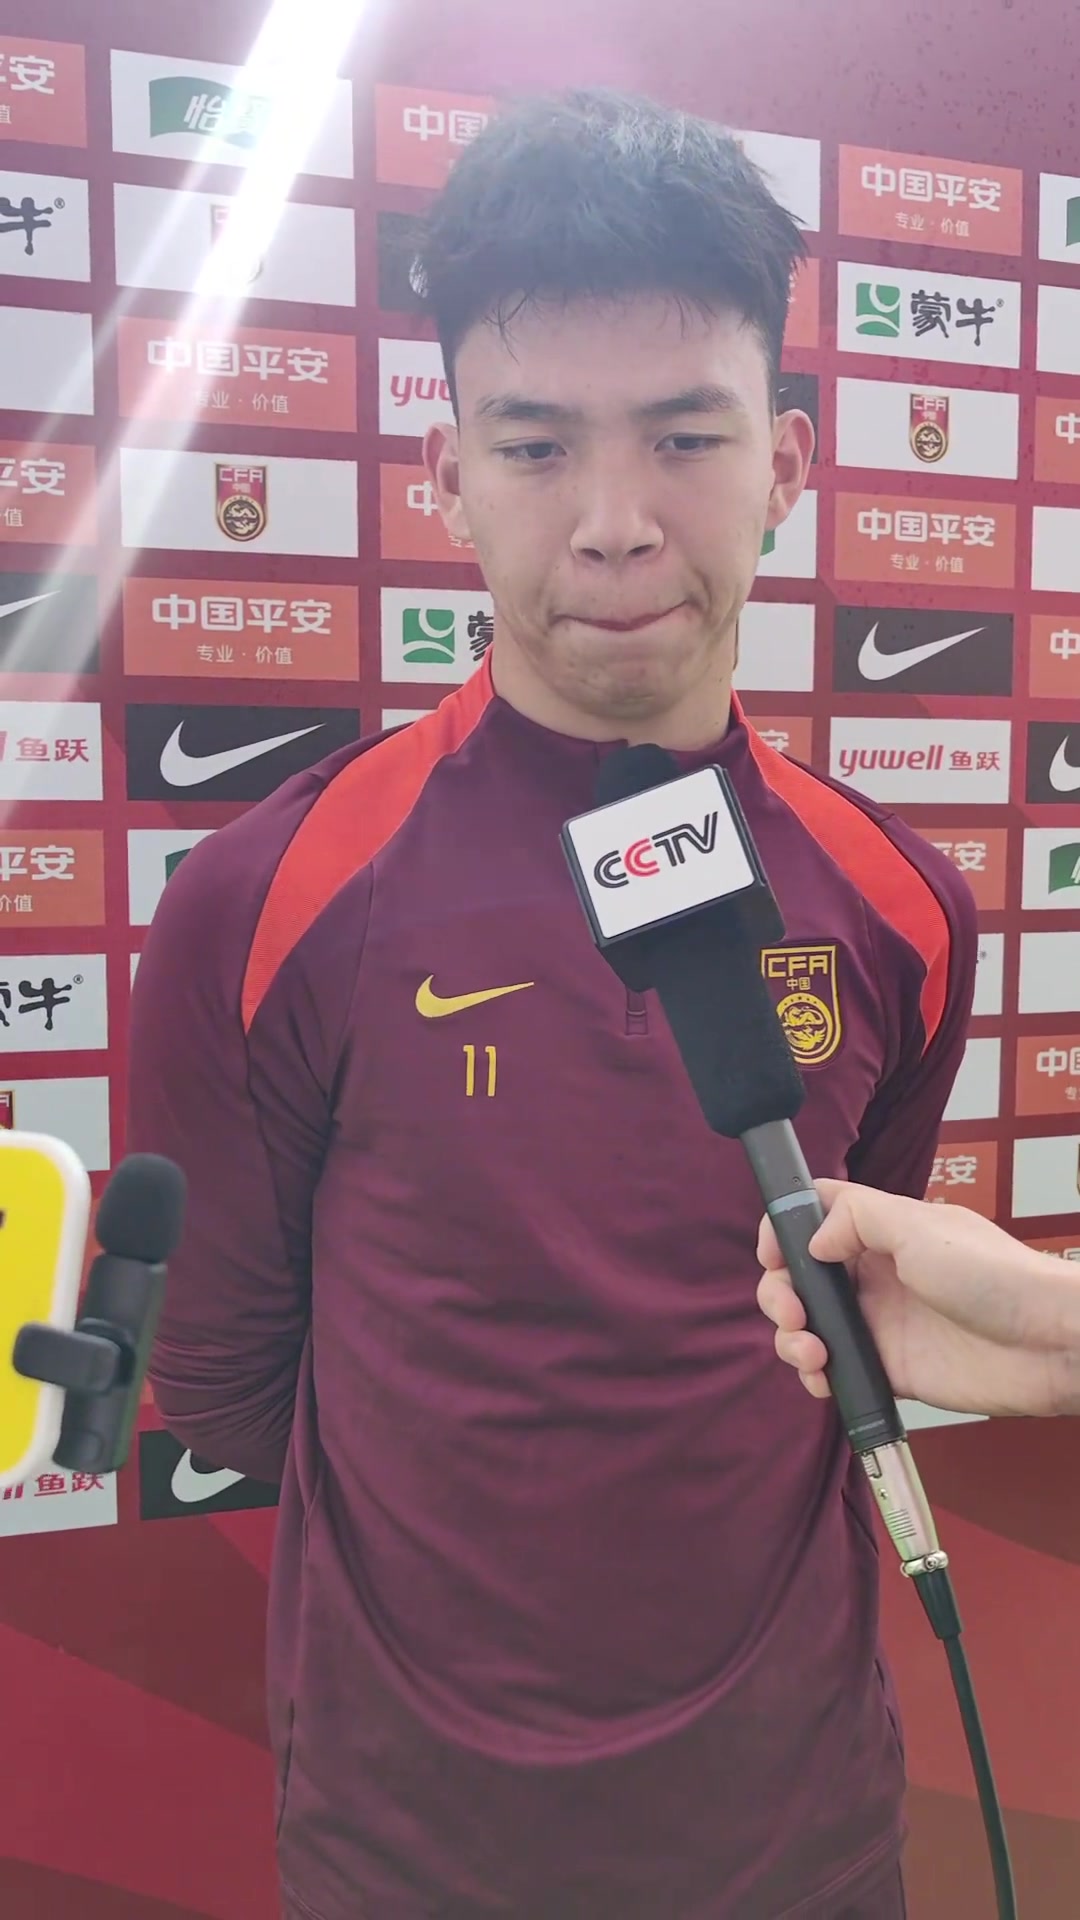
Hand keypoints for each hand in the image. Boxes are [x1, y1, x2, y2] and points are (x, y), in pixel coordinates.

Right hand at [756, 1180, 1079, 1419]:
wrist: (1046, 1345)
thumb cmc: (996, 1276)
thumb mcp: (921, 1228)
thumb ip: (856, 1218)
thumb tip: (811, 1241)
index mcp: (881, 1230)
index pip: (815, 1214)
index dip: (783, 1229)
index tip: (774, 1254)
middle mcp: (874, 1273)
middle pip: (799, 1275)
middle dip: (780, 1292)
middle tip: (795, 1312)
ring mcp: (879, 1321)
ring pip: (808, 1324)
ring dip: (791, 1337)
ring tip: (811, 1351)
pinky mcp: (887, 1367)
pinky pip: (834, 1371)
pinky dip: (815, 1376)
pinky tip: (823, 1378)